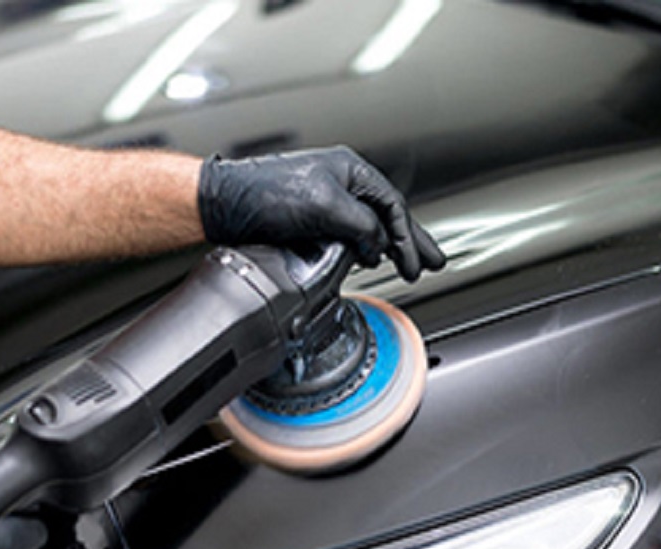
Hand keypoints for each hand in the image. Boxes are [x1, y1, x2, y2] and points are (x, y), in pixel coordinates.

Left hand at [198, 146, 445, 281]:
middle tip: (434, 261)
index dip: (407, 237)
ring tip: (408, 263)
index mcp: (350, 171)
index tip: (415, 263)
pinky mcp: (310, 220)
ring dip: (390, 246)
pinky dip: (365, 249)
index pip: (392, 207)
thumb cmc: (266, 192)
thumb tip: (378, 245)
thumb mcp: (326, 206)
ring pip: (370, 226)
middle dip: (412, 241)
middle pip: (388, 215)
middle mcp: (341, 183)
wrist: (226, 202)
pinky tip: (369, 259)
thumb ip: (362, 226)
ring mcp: (326, 201)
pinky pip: (348, 235)